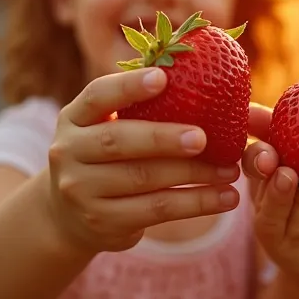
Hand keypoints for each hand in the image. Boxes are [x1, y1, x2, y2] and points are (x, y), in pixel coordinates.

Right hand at [44, 67, 241, 253]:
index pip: (97, 96)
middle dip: (163, 138)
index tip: (163, 77)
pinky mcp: (103, 221)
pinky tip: (226, 198)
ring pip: (144, 180)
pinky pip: (157, 211)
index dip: (128, 86)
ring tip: (230, 171)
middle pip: (118, 141)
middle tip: (203, 138)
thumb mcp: (103, 128)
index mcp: (73, 118)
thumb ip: (135, 108)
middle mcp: (69, 152)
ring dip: (194, 174)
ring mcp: (81, 190)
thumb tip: (198, 76)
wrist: (68, 217)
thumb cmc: (104, 158)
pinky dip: (196, 204)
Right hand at [243, 104, 298, 285]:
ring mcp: (277, 233)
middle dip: (279, 186)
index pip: (253, 163)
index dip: (259, 159)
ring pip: (295, 213)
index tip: (271, 154)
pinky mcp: (293, 255)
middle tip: (289, 174)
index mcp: (264, 174)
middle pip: (268, 192)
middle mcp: (263, 203)